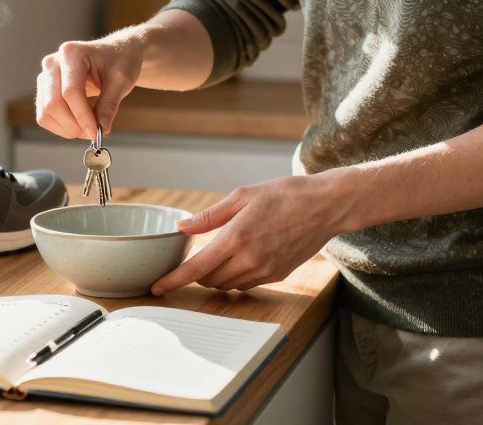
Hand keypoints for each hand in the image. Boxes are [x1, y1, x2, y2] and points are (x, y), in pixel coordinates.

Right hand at [36, 33, 143, 139]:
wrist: (116, 54)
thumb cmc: (120, 61)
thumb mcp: (121, 81)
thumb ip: (109, 105)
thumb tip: (101, 130)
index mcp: (71, 53)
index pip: (70, 92)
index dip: (82, 116)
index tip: (96, 132)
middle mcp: (52, 62)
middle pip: (53, 103)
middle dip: (73, 125)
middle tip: (93, 134)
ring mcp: (45, 76)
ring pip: (45, 112)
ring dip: (66, 128)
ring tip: (88, 130)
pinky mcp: (45, 89)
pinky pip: (45, 115)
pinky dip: (60, 126)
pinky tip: (79, 125)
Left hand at [151, 173, 346, 294]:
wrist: (326, 206)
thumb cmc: (285, 194)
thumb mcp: (244, 195)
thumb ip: (211, 215)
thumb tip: (183, 227)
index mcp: (237, 237)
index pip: (196, 268)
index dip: (173, 281)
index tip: (156, 288)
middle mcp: (250, 259)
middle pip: (209, 280)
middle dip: (197, 273)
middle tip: (197, 255)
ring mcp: (265, 270)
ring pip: (227, 285)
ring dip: (217, 275)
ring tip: (223, 252)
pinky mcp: (278, 275)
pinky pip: (246, 284)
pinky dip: (237, 276)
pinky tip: (243, 257)